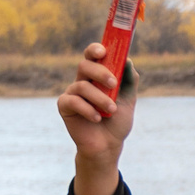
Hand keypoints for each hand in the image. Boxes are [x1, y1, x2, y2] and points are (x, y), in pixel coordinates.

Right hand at [58, 42, 136, 194]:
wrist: (108, 145)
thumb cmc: (117, 120)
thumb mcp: (129, 99)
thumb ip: (129, 79)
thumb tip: (127, 60)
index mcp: (97, 75)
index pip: (92, 55)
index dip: (95, 49)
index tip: (104, 51)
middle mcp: (83, 81)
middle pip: (84, 65)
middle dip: (100, 72)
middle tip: (113, 84)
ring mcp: (72, 93)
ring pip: (82, 86)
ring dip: (100, 98)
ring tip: (111, 111)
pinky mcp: (64, 106)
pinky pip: (73, 101)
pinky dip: (87, 109)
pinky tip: (97, 118)